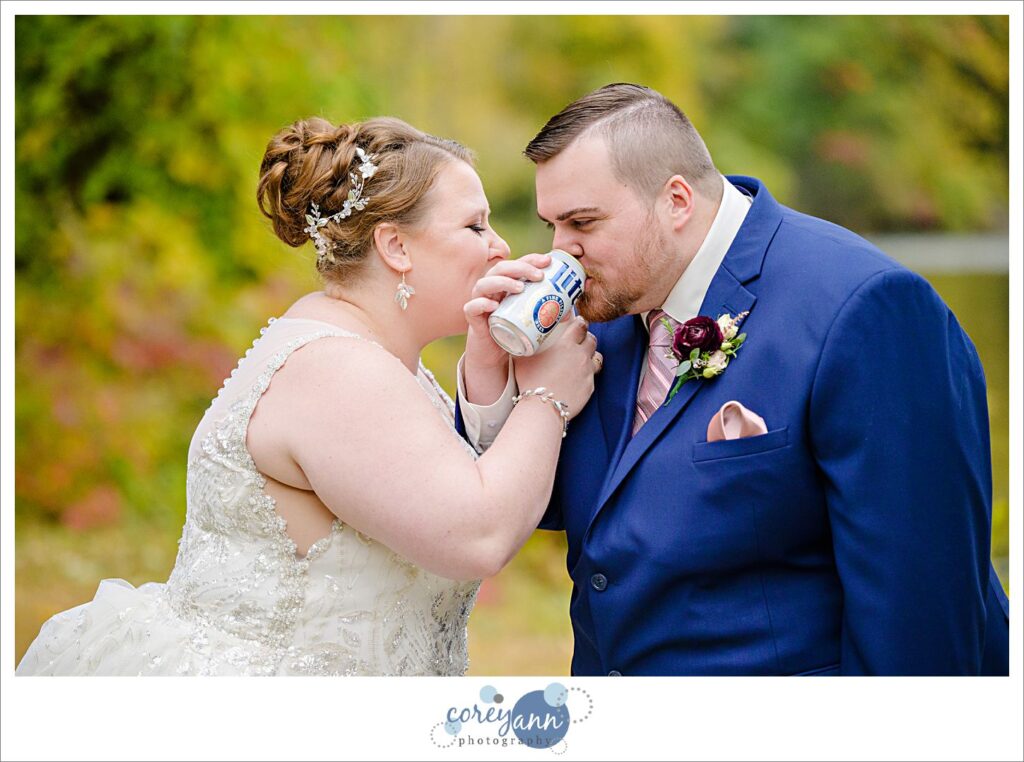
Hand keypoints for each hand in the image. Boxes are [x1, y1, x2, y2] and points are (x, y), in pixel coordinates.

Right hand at [463, 253, 551, 403]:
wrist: (494, 354)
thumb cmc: (512, 331)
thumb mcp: (531, 318)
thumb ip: (547, 311)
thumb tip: (571, 307)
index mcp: (505, 284)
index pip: (516, 264)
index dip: (531, 259)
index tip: (548, 261)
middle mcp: (491, 289)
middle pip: (501, 269)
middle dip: (520, 268)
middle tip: (539, 276)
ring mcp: (480, 302)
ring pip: (484, 284)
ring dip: (502, 282)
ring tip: (520, 288)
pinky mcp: (472, 319)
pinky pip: (472, 308)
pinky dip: (481, 304)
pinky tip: (493, 305)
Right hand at [513, 316, 599, 418]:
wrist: (543, 407)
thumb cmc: (530, 381)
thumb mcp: (523, 358)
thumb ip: (526, 345)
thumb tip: (519, 338)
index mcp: (566, 344)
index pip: (580, 326)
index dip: (580, 322)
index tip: (578, 322)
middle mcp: (580, 356)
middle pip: (592, 339)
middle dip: (586, 337)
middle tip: (579, 340)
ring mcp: (587, 372)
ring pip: (597, 357)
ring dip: (591, 355)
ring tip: (583, 358)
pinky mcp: (590, 387)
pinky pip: (592, 376)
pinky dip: (586, 374)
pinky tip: (577, 378)